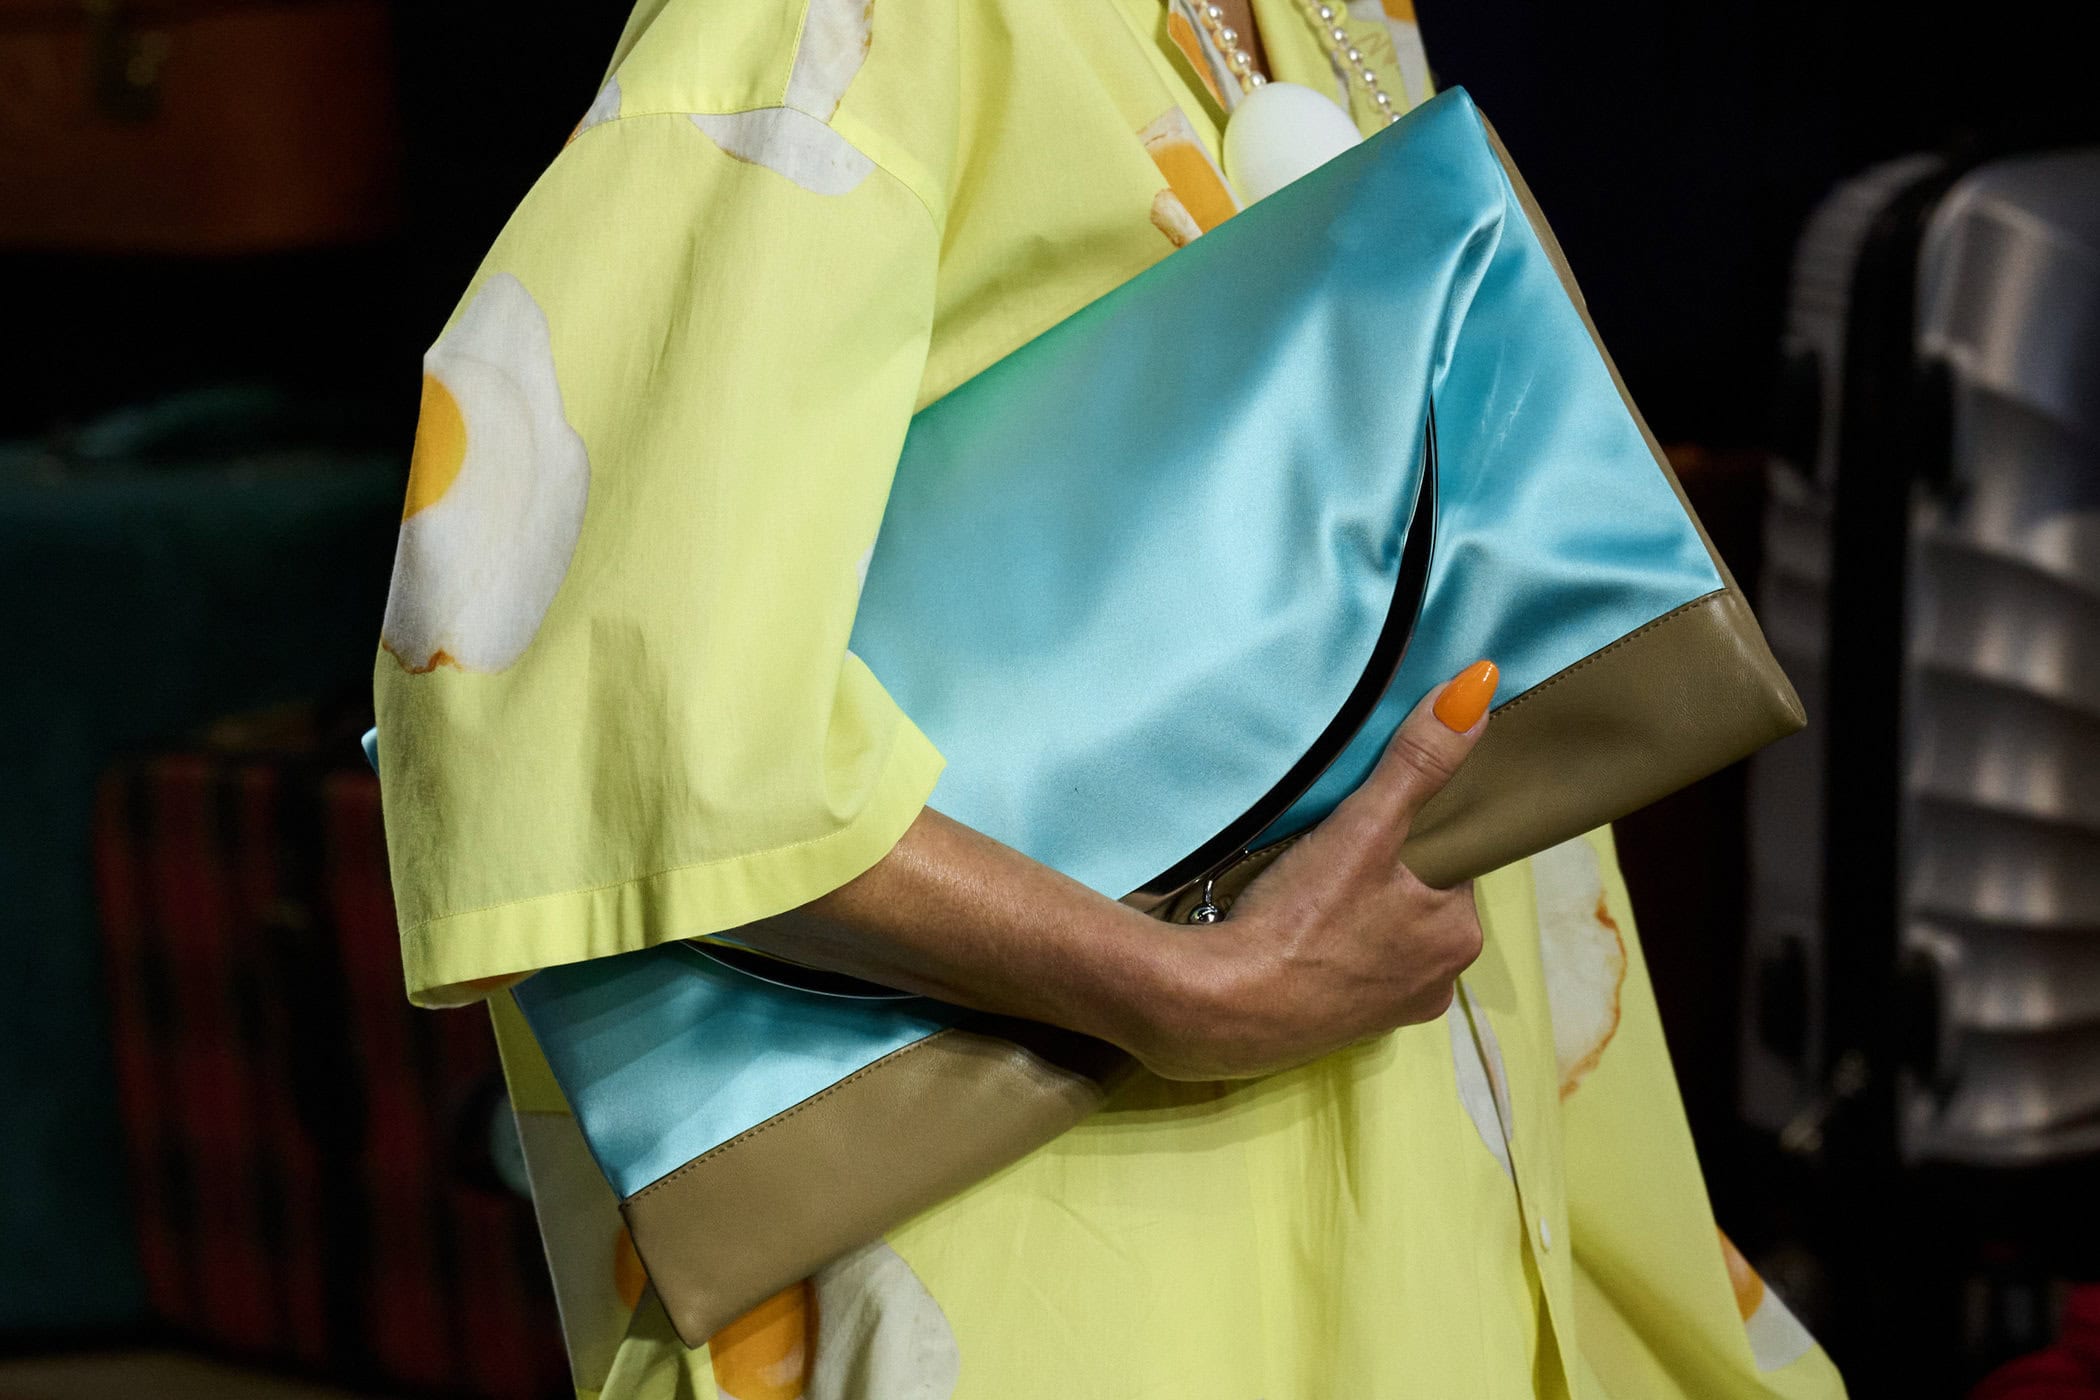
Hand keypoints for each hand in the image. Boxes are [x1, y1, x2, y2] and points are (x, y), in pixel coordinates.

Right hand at [1126, 660, 1498, 1080]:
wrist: (1218, 1009)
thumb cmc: (1300, 921)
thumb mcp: (1363, 828)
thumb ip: (1418, 760)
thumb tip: (1480, 686)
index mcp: (1459, 936)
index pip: (1451, 865)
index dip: (1411, 838)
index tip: (1370, 825)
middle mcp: (1437, 984)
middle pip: (1415, 900)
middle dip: (1379, 876)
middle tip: (1327, 854)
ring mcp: (1386, 1014)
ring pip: (1379, 936)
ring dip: (1351, 914)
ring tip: (1302, 890)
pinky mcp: (1337, 1033)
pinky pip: (1343, 972)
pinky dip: (1323, 951)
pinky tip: (1288, 933)